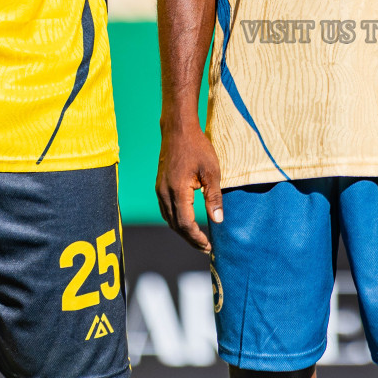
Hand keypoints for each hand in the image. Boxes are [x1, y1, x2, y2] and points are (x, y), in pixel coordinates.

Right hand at [155, 122, 222, 251]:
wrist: (178, 129)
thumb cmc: (197, 147)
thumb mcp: (212, 171)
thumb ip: (214, 197)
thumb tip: (218, 221)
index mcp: (177, 191)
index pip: (185, 224)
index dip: (196, 238)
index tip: (209, 246)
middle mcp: (164, 193)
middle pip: (176, 226)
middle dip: (190, 239)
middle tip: (205, 247)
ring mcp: (159, 190)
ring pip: (169, 219)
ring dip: (182, 231)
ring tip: (197, 238)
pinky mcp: (160, 186)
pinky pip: (166, 210)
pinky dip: (176, 220)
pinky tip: (186, 221)